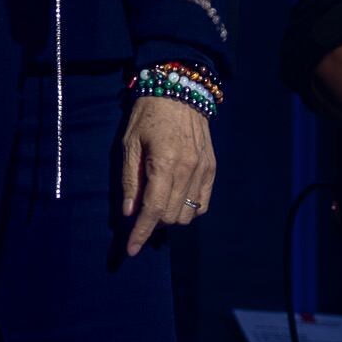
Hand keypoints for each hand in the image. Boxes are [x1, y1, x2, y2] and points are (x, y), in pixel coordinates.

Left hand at [119, 95, 215, 255]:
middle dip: (153, 223)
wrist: (179, 91)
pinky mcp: (212, 169)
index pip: (154, 209)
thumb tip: (128, 213)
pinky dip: (188, 210)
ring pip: (189, 214)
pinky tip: (175, 200)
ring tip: (157, 204)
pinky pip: (203, 204)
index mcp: (164, 162)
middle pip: (172, 216)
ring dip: (170, 218)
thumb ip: (130, 180)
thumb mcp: (129, 144)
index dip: (141, 233)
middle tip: (140, 212)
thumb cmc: (147, 115)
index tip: (131, 250)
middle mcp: (188, 169)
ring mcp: (204, 170)